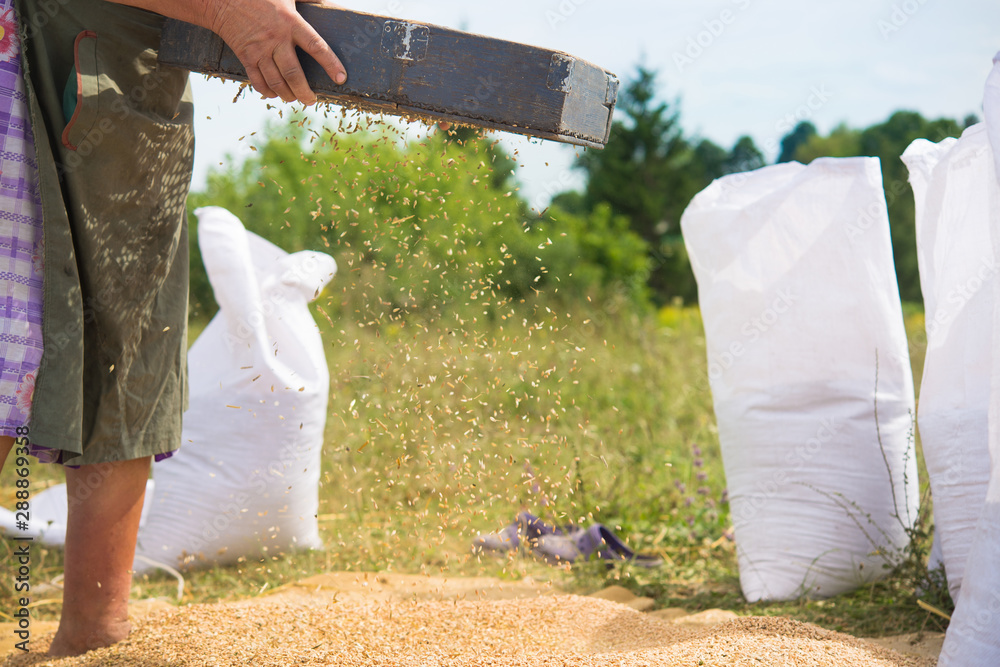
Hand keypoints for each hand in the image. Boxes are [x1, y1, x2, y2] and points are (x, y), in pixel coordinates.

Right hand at [206, 0, 347, 104]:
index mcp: (291, 22)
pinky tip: (275, 94)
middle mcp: (276, 39)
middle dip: (305, 92)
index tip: (341, 78)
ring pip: (277, 82)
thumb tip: (328, 3)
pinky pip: (258, 81)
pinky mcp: (246, 57)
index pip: (316, 47)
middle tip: (312, 100)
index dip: (330, 64)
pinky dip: (267, 91)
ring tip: (295, 99)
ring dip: (288, 95)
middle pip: (294, 74)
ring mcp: (260, 50)